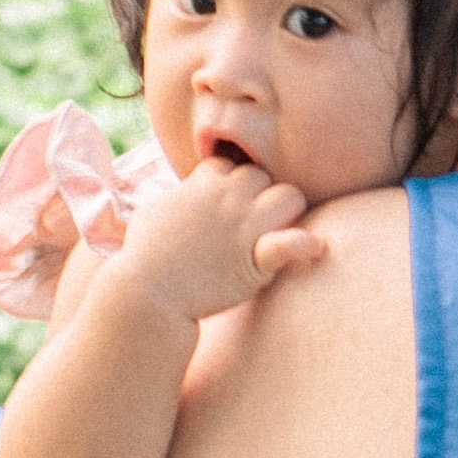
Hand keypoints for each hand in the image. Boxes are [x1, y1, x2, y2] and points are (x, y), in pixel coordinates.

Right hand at [106, 155, 320, 325]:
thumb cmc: (143, 255)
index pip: (228, 164)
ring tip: (276, 229)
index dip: (228, 181)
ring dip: (286, 211)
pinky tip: (314, 249)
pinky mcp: (256, 260)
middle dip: (258, 193)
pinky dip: (303, 245)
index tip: (222, 201)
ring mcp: (245, 228)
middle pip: (261, 175)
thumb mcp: (153, 211)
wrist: (147, 293)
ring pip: (289, 196)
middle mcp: (228, 199)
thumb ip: (177, 195)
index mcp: (202, 184)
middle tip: (248, 219)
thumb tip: (186, 191)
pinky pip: (289, 244)